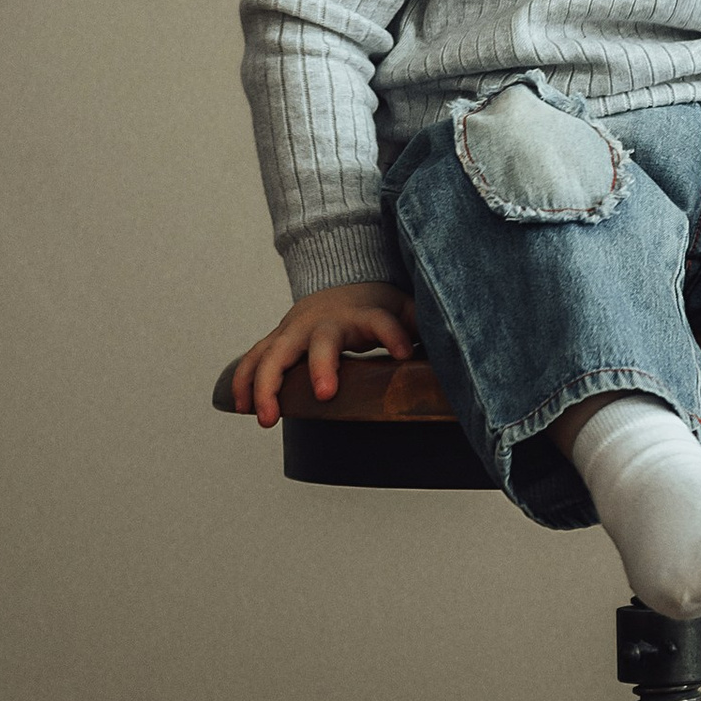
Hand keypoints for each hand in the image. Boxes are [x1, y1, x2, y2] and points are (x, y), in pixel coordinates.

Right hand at [230, 282, 416, 420]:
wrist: (339, 281)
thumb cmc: (377, 305)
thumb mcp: (406, 309)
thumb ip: (424, 326)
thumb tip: (460, 347)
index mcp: (363, 315)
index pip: (383, 321)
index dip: (395, 333)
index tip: (406, 353)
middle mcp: (326, 322)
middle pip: (320, 341)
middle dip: (322, 366)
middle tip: (326, 394)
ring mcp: (296, 331)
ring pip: (274, 354)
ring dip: (267, 385)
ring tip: (267, 419)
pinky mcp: (277, 341)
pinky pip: (254, 360)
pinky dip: (243, 382)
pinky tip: (240, 407)